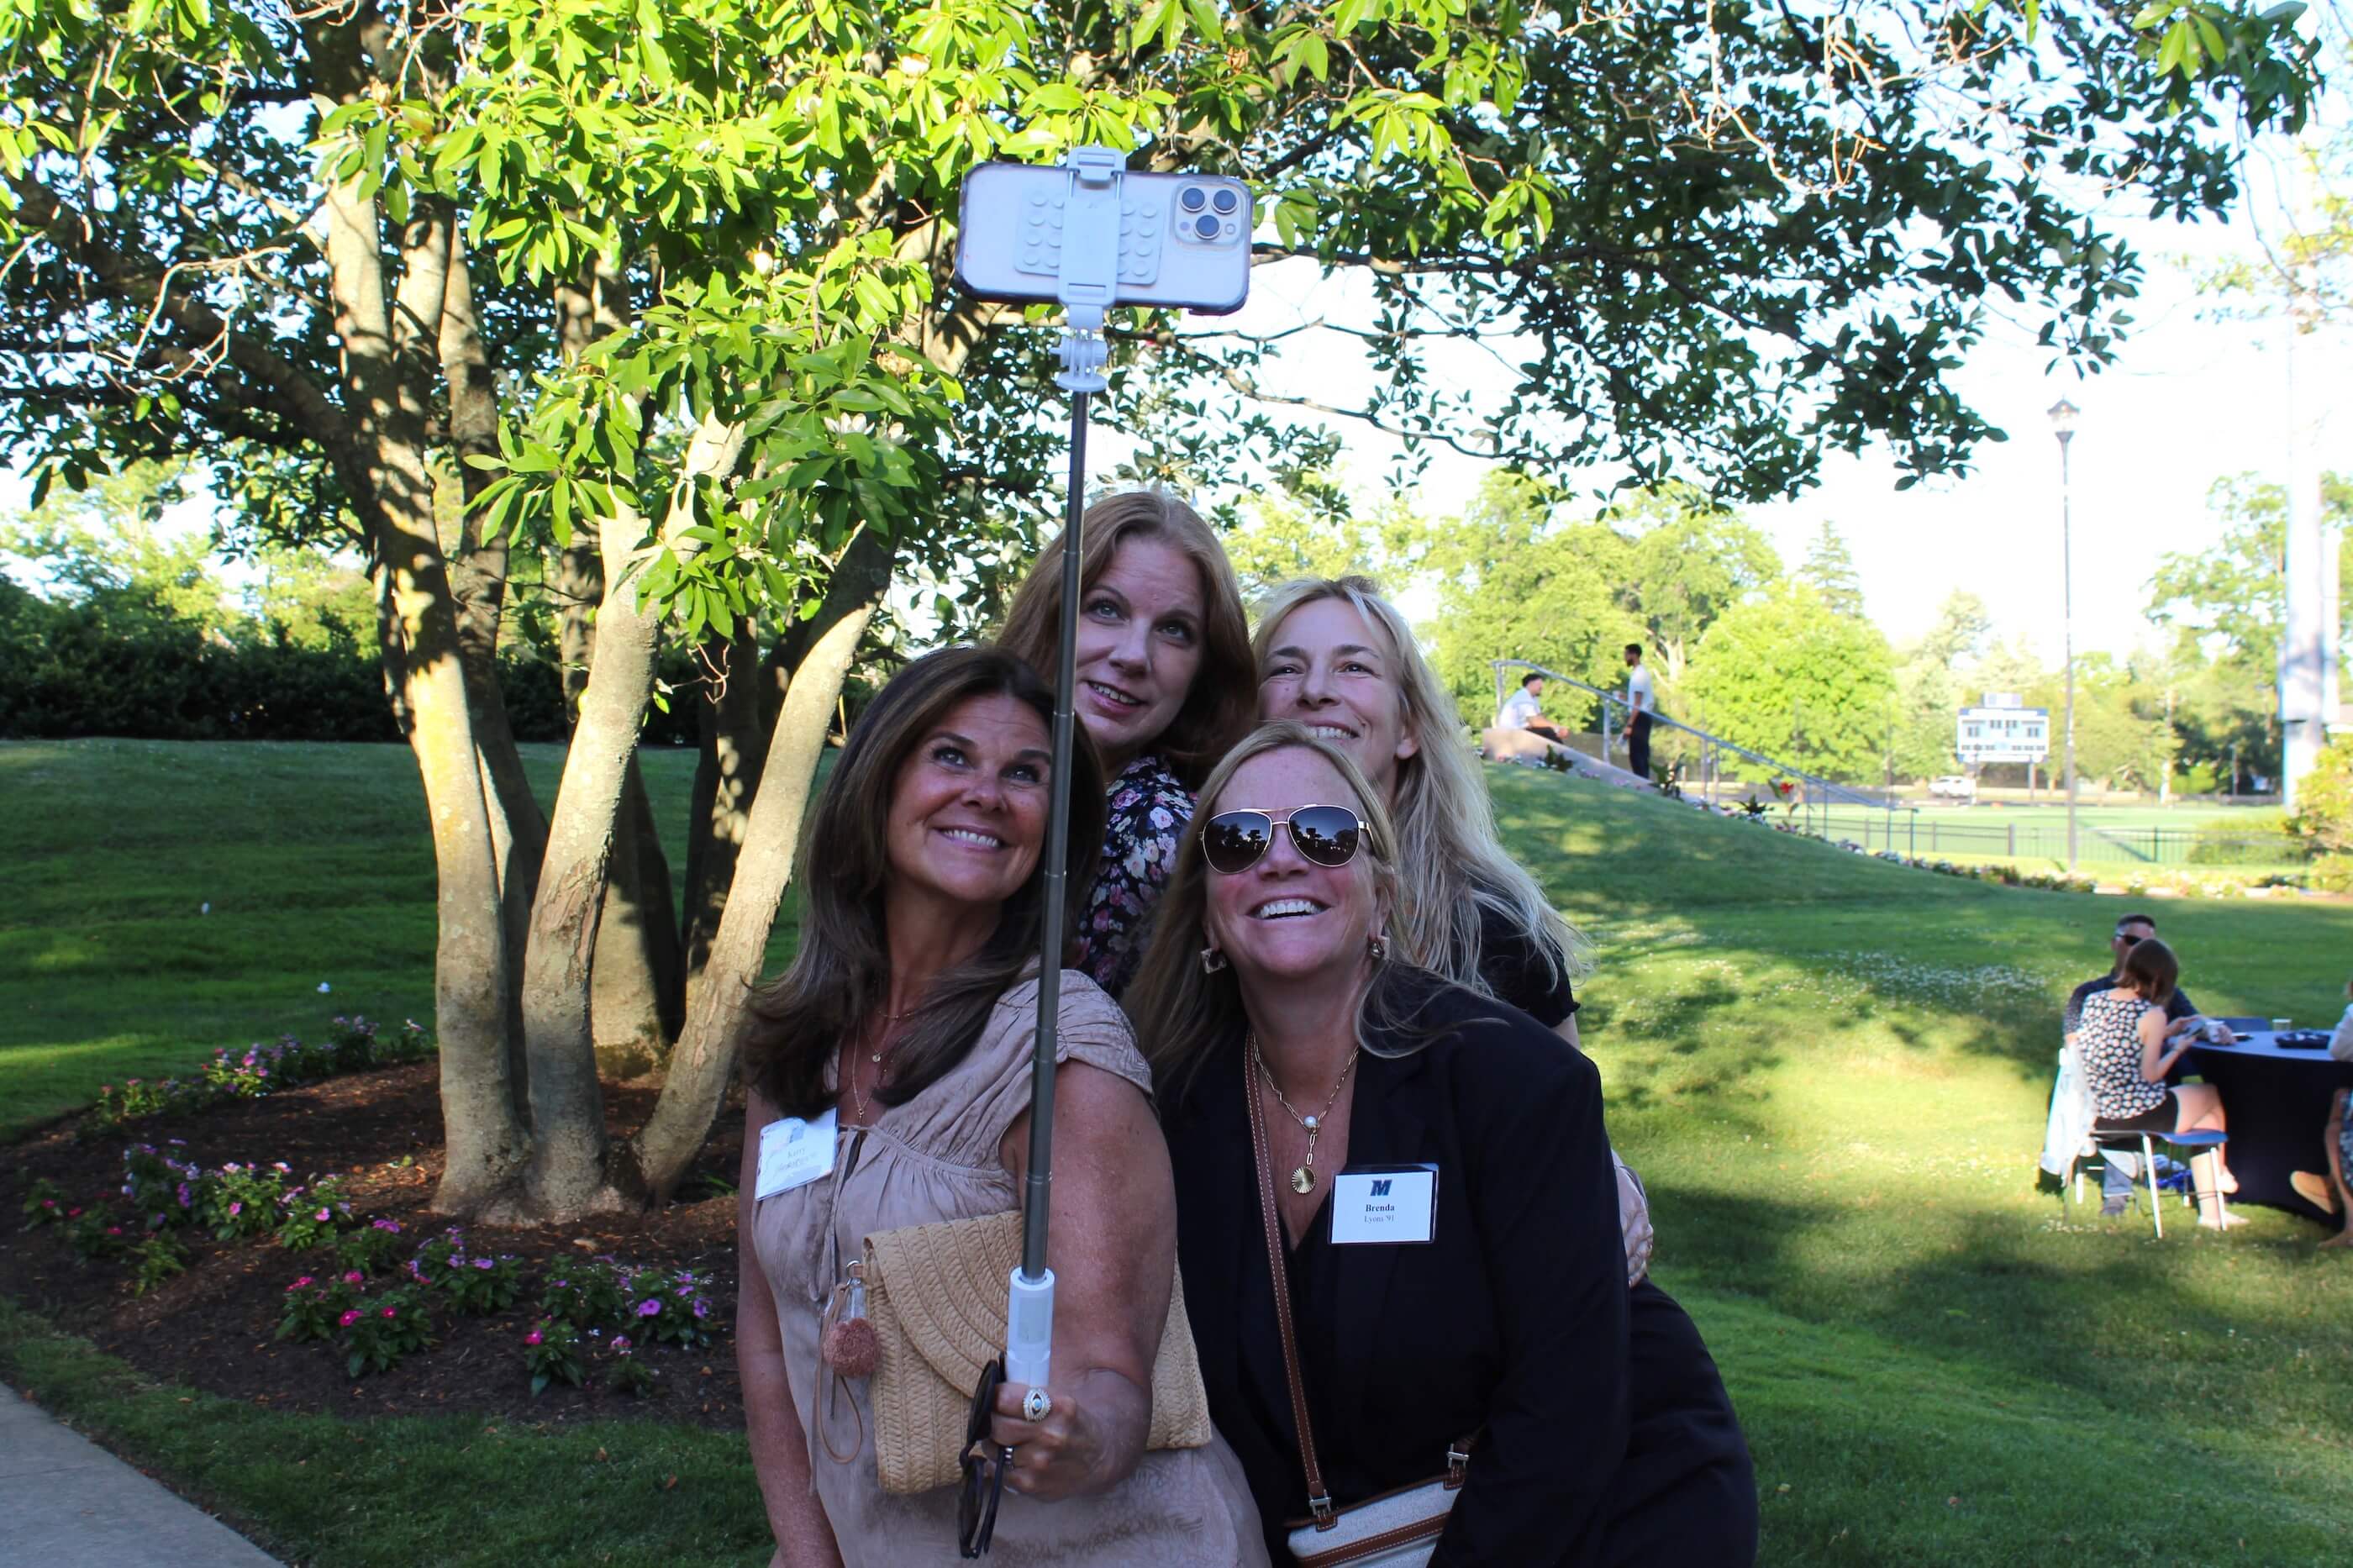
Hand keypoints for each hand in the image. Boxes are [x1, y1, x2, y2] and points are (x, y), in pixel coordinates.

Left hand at [990, 1380, 1109, 1501]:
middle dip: (991, 1421)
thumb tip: (989, 1392)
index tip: (993, 1397)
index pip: (1005, 1398)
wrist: (1099, 1457)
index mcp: (1058, 1406)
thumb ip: (1028, 1393)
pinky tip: (1011, 1458)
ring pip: (993, 1449)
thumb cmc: (1071, 1423)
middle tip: (996, 1419)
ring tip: (1008, 1440)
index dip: (993, 1396)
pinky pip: (997, 1471)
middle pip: (997, 1425)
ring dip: (994, 1443)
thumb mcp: (1060, 1398)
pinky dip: (997, 1464)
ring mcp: (1041, 1462)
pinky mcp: (1032, 1484)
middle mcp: (1051, 1435)